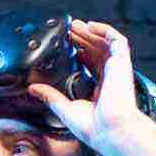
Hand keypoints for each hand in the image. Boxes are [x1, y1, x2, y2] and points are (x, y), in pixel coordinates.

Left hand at [27, 19, 146, 152]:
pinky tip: (90, 26)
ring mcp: (117, 70)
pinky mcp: (122, 63)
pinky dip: (105, 31)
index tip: (67, 47)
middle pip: (97, 52)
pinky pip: (117, 41)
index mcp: (100, 90)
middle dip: (83, 40)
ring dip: (90, 33)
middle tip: (68, 31)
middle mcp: (111, 78)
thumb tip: (32, 88)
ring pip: (105, 44)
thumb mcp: (64, 109)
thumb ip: (50, 96)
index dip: (81, 54)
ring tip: (74, 25)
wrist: (110, 129)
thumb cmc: (93, 128)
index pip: (92, 66)